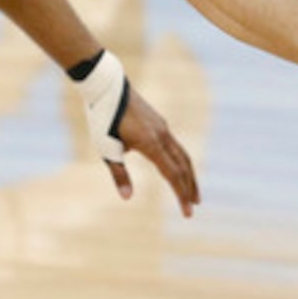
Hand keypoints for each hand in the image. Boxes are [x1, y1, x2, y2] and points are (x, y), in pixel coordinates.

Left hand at [105, 84, 199, 217]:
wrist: (106, 87)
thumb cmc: (103, 119)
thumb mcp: (106, 149)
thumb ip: (119, 173)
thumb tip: (127, 197)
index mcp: (150, 144)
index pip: (172, 174)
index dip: (181, 194)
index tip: (187, 212)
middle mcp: (162, 136)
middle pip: (184, 166)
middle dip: (190, 187)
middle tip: (194, 206)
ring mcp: (162, 128)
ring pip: (182, 155)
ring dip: (189, 174)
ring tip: (191, 190)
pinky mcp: (159, 123)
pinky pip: (175, 146)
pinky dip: (180, 161)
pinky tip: (175, 168)